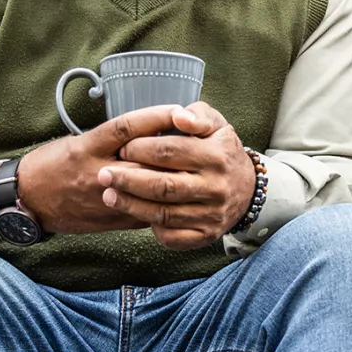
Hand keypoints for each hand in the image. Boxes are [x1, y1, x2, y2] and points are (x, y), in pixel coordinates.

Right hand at [0, 105, 190, 235]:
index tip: (180, 110)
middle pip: (144, 160)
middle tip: (201, 140)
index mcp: (87, 146)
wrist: (29, 200)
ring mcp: (104, 197)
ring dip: (174, 178)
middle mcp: (96, 171)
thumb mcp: (77, 141)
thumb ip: (111, 140)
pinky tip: (182, 196)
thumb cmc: (53, 163)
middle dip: (174, 151)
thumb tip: (149, 131)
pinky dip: (164, 202)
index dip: (156, 118)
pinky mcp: (110, 218)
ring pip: (148, 188)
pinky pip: (144, 210)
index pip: (127, 127)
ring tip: (197, 167)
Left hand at [99, 102, 255, 250]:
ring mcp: (211, 214)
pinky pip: (174, 237)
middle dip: (128, 179)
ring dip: (131, 205)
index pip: (170, 151)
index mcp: (216, 156)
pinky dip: (152, 229)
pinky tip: (136, 216)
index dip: (140, 149)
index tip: (122, 147)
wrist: (248, 190)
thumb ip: (197, 115)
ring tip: (109, 195)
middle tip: (103, 174)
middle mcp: (215, 187)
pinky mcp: (206, 235)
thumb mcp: (217, 125)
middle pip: (163, 186)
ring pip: (163, 213)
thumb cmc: (221, 152)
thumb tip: (177, 115)